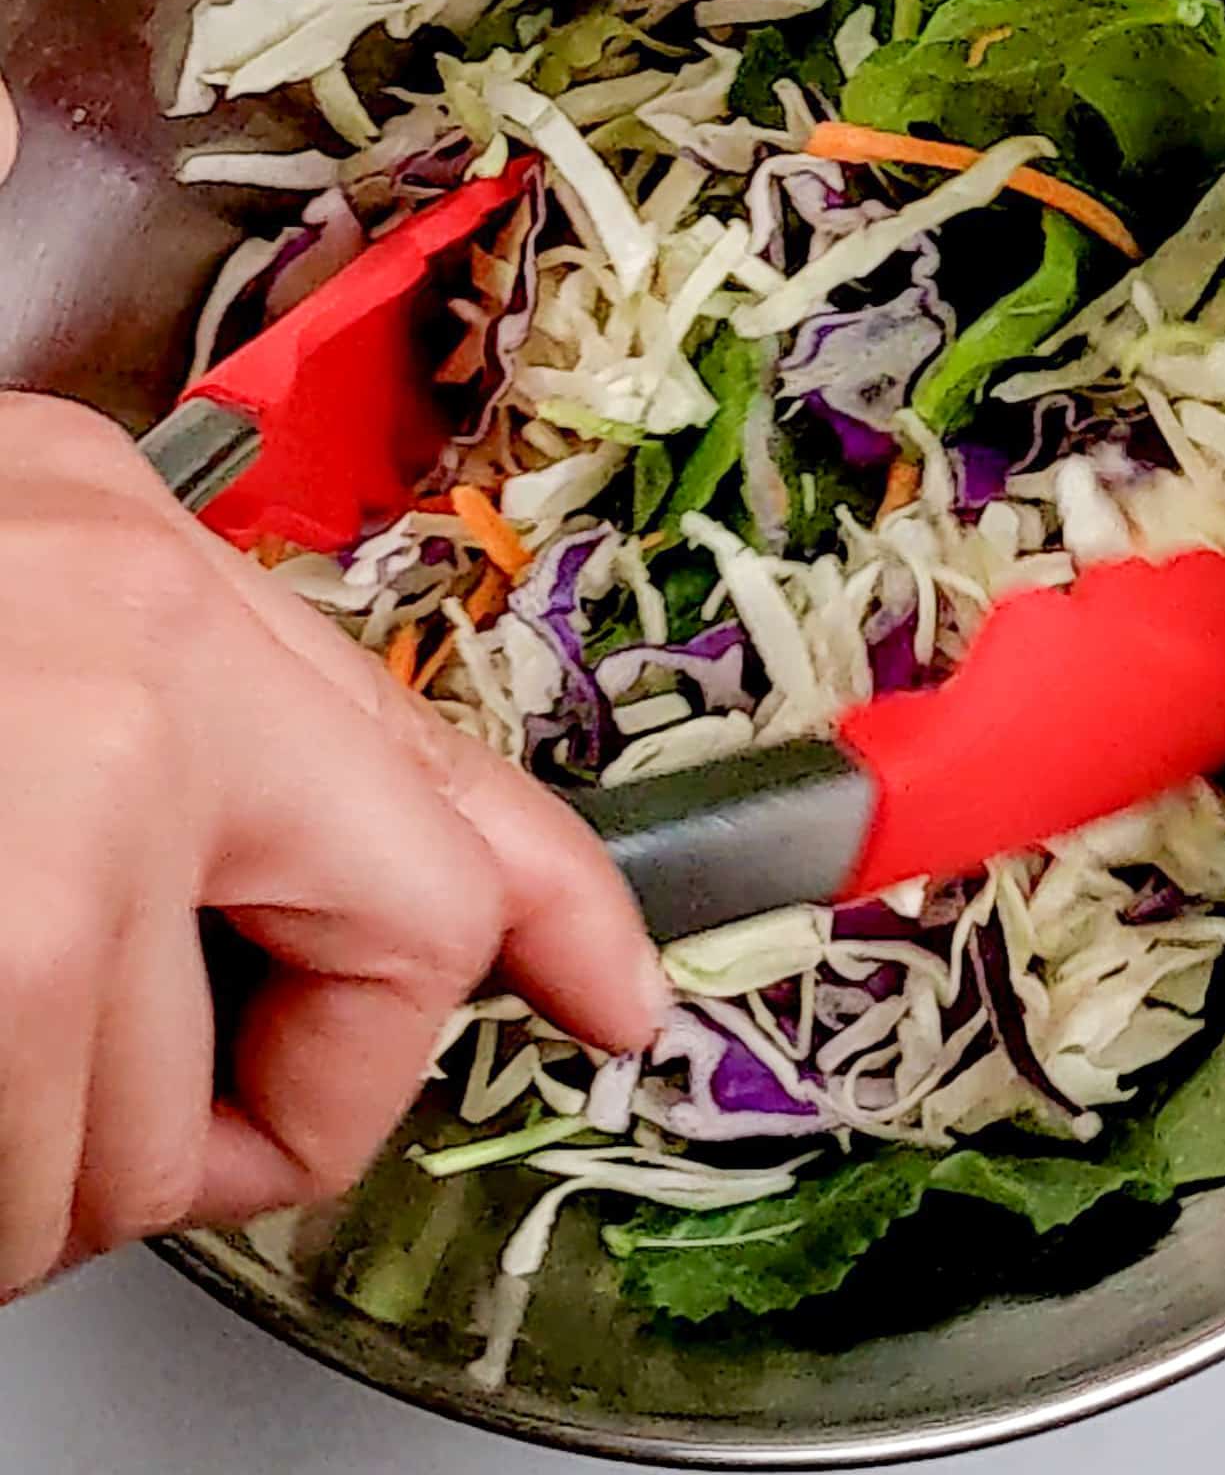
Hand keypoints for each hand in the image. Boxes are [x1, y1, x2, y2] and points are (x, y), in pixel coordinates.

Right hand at [0, 394, 665, 1300]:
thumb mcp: (18, 621)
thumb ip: (191, 742)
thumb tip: (347, 906)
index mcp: (130, 568)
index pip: (440, 765)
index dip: (558, 905)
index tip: (618, 996)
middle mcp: (127, 666)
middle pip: (386, 968)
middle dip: (262, 1100)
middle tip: (115, 1096)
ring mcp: (47, 814)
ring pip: (135, 1145)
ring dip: (23, 1164)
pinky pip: (2, 1200)